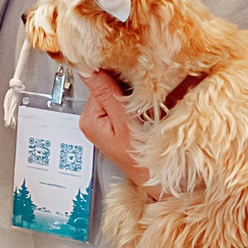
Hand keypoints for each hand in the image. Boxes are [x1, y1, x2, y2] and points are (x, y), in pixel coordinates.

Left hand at [79, 70, 163, 200]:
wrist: (160, 182)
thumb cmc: (144, 161)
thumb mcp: (125, 123)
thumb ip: (107, 93)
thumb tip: (87, 66)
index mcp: (90, 118)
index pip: (99, 80)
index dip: (120, 72)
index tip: (137, 67)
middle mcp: (94, 119)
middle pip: (109, 84)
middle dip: (128, 81)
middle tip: (149, 83)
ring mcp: (107, 120)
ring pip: (120, 91)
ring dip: (136, 90)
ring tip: (152, 97)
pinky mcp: (120, 123)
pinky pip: (128, 101)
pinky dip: (140, 99)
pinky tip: (151, 104)